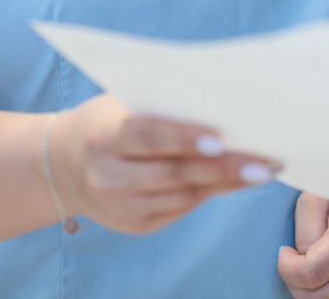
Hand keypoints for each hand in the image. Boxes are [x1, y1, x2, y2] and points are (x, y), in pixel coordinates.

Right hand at [49, 94, 274, 235]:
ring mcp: (119, 208)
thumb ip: (163, 106)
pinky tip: (236, 180)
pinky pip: (181, 208)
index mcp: (102, 137)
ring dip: (226, 183)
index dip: (183, 139)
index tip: (221, 140)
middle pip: (172, 173)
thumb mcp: (123, 104)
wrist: (64, 164)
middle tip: (264, 162)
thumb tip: (224, 104)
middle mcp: (107, 177)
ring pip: (183, 196)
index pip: (147, 136)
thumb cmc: (108, 120)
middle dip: (223, 168)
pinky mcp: (134, 226)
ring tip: (262, 170)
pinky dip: (210, 192)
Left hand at [278, 193, 328, 298]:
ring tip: (319, 267)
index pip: (310, 273)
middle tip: (299, 261)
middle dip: (298, 283)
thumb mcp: (317, 197)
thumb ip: (305, 233)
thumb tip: (301, 266)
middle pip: (318, 297)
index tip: (286, 253)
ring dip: (316, 292)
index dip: (287, 268)